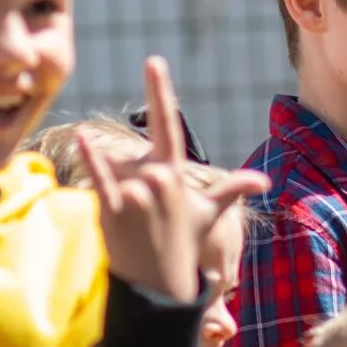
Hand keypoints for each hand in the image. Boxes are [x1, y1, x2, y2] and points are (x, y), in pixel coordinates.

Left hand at [88, 58, 266, 303]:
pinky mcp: (117, 209)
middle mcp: (160, 179)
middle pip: (135, 165)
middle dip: (132, 187)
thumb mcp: (207, 214)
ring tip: (134, 228)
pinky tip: (82, 136)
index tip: (154, 60)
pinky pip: (102, 178)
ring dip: (122, 201)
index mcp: (176, 174)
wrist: (161, 285)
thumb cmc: (182, 243)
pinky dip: (92, 159)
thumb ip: (230, 190)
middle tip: (144, 219)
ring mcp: (139, 193)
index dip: (161, 91)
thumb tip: (264, 182)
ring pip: (124, 179)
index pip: (169, 123)